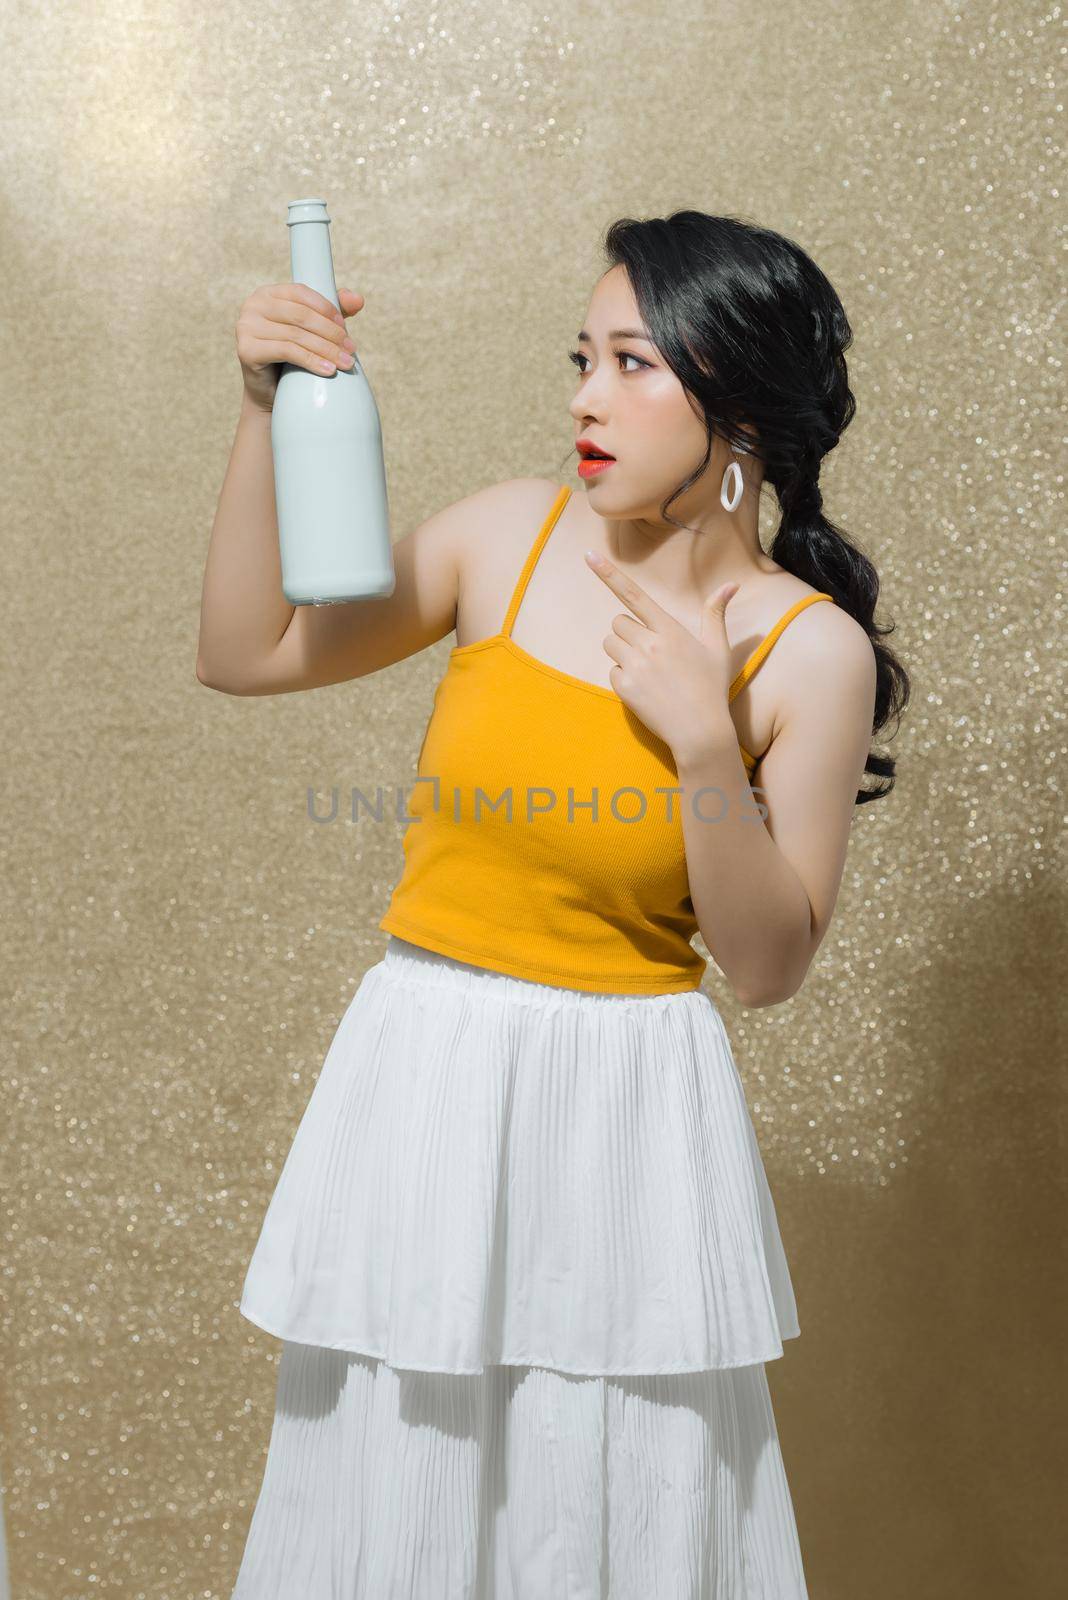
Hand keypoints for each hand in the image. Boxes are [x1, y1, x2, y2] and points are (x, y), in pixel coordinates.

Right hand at [235, 283, 366, 412]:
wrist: (271, 394)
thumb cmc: (293, 358)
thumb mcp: (314, 331)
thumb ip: (333, 312)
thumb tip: (358, 298)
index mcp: (268, 294)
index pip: (301, 293)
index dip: (326, 308)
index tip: (345, 328)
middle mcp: (253, 305)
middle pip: (300, 315)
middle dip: (330, 333)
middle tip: (351, 350)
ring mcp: (245, 327)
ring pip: (296, 334)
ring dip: (326, 349)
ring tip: (346, 363)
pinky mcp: (246, 350)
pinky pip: (286, 351)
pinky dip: (311, 360)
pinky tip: (329, 370)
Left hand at [584, 548, 741, 764]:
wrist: (700, 731)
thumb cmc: (711, 688)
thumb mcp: (717, 649)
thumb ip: (715, 614)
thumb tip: (731, 585)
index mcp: (670, 630)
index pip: (634, 595)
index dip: (609, 574)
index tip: (589, 556)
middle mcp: (650, 644)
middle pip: (617, 622)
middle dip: (627, 632)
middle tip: (649, 651)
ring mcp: (635, 667)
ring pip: (610, 644)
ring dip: (622, 652)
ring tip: (647, 670)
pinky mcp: (625, 687)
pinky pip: (611, 671)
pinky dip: (623, 677)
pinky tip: (644, 689)